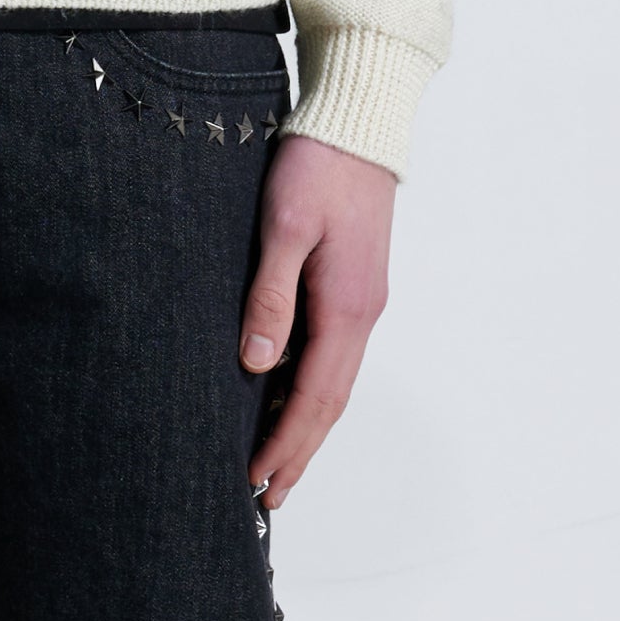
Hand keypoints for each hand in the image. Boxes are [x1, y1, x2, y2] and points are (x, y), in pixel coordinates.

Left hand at [241, 133, 395, 509]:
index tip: (257, 481)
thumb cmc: (316, 166)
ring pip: (334, 379)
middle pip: (330, 401)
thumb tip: (257, 364)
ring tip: (275, 463)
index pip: (316, 397)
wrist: (358, 123)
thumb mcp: (283, 226)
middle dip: (299, 452)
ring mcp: (361, 299)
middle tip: (267, 497)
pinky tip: (286, 396)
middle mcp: (362, 312)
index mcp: (347, 307)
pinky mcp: (354, 284)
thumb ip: (270, 295)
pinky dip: (311, 388)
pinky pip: (333, 353)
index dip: (287, 444)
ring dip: (306, 425)